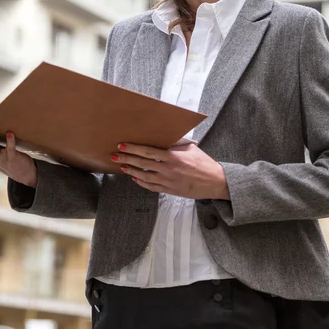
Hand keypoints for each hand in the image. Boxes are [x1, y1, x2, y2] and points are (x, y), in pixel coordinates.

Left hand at [111, 143, 229, 199]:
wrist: (215, 182)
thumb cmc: (204, 162)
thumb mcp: (191, 148)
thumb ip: (176, 143)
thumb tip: (163, 137)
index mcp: (173, 157)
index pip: (148, 151)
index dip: (133, 148)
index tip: (122, 145)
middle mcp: (168, 169)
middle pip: (142, 163)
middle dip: (126, 158)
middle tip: (114, 155)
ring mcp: (168, 181)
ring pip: (144, 176)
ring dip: (131, 170)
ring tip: (121, 166)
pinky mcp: (170, 191)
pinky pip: (151, 187)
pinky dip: (141, 182)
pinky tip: (134, 177)